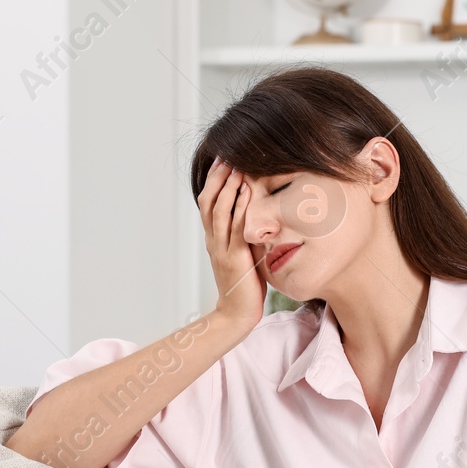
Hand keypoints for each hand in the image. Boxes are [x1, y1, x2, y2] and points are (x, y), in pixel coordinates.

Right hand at [197, 157, 264, 329]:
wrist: (237, 313)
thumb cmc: (245, 285)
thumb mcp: (244, 253)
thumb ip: (245, 234)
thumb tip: (258, 214)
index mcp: (214, 237)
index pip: (208, 202)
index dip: (214, 179)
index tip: (222, 159)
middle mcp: (214, 239)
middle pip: (209, 200)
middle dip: (218, 176)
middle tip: (226, 154)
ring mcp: (222, 248)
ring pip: (219, 210)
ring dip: (228, 186)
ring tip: (235, 165)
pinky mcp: (235, 257)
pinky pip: (236, 227)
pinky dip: (240, 207)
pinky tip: (246, 191)